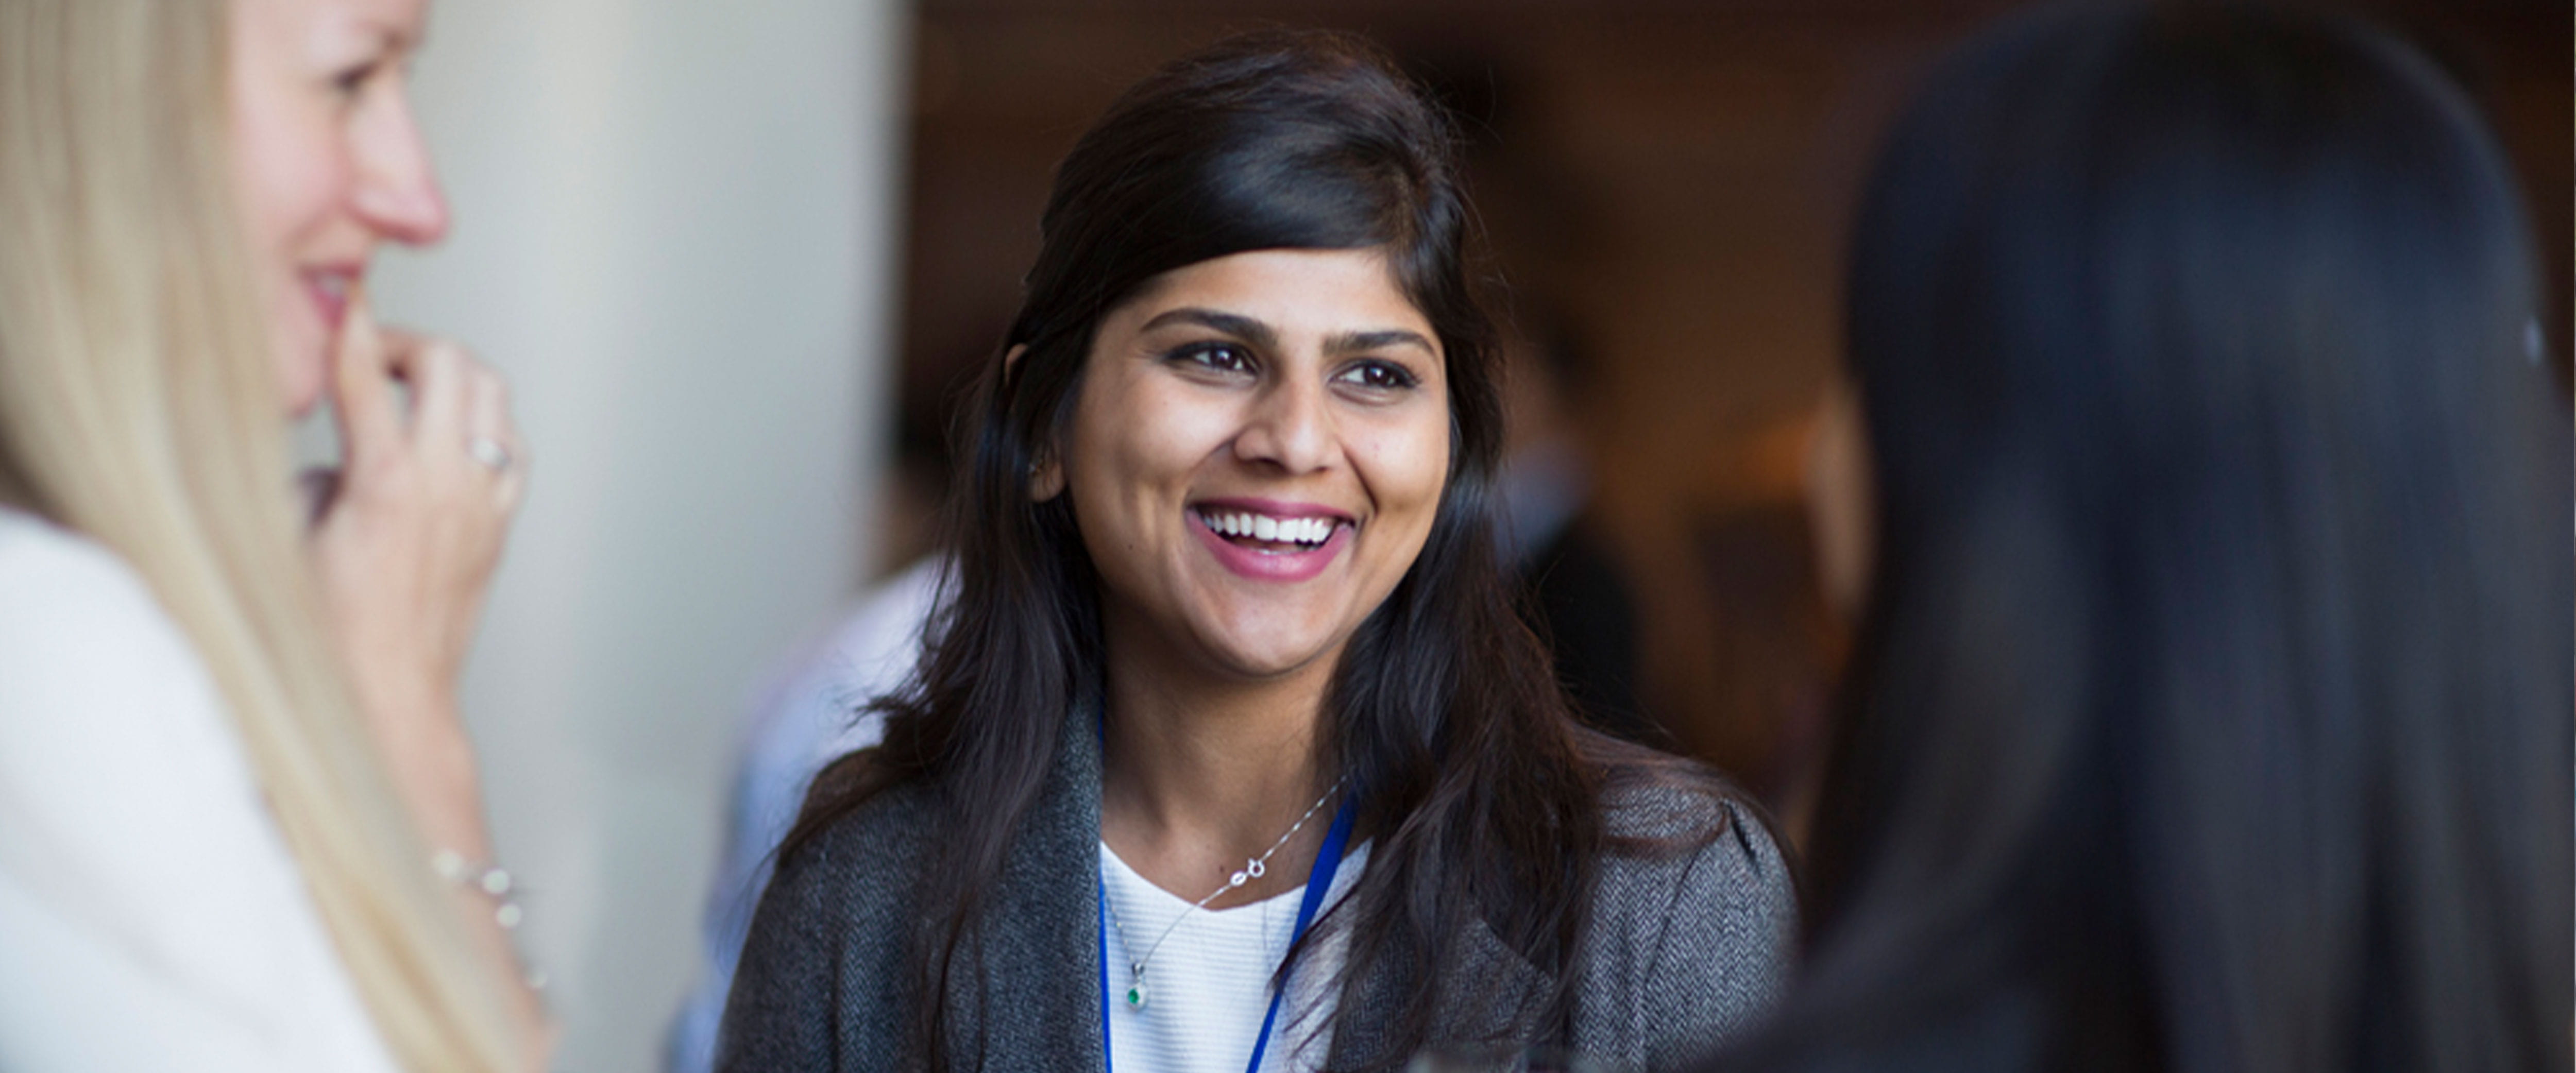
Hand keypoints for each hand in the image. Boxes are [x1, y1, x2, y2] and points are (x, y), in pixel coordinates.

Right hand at [308, 286, 524, 850]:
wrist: (390, 695)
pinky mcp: (503, 524)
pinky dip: (485, 421)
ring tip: (411, 389)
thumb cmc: (329, 632)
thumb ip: (310, 476)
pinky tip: (451, 434)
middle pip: (451, 364)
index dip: (354, 324)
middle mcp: (447, 484)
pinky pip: (511, 445)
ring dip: (454, 376)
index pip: (366, 374)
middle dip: (410, 343)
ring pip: (492, 396)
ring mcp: (485, 503)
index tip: (347, 296)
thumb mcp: (290, 539)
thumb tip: (335, 447)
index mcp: (385, 483)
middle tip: (372, 358)